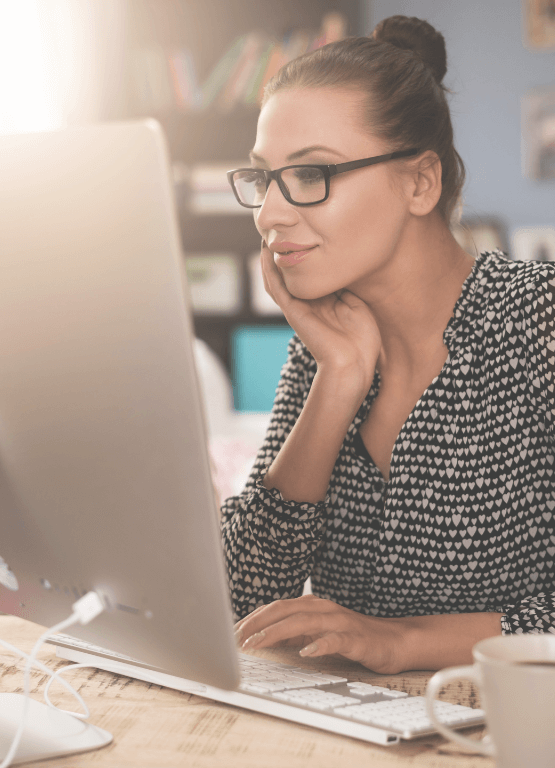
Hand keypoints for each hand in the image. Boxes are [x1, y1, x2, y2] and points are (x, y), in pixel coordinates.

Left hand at [234, 594, 409, 673]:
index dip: (252, 618)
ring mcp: (340, 621)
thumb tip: (264, 637)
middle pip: (284, 609)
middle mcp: (324, 608)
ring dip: (277, 632)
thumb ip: (294, 632)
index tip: (231, 632)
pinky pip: (336, 639)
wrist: (395, 641)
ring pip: (304, 621)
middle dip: (257, 623)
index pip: (276, 607)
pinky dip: (319, 644)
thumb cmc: (354, 637)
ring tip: (258, 643)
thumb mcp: (318, 633)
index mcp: (312, 606)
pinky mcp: (357, 638)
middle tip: (235, 639)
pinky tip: (306, 651)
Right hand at [260, 241, 380, 387]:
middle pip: (290, 271)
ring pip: (276, 276)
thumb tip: (344, 261)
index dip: (306, 251)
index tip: (306, 227)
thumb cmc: (361, 340)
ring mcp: (298, 307)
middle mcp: (307, 302)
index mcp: (323, 300)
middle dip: (285, 249)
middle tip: (281, 224)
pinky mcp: (292, 311)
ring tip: (268, 233)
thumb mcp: (357, 303)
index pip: (311, 271)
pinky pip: (275, 287)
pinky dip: (268, 269)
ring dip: (271, 256)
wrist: (352, 364)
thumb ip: (346, 285)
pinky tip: (266, 251)